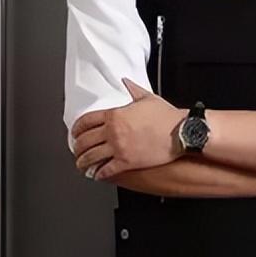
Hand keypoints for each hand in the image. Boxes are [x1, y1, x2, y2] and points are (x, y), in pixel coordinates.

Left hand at [71, 78, 185, 180]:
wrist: (180, 132)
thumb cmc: (166, 117)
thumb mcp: (148, 98)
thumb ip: (133, 90)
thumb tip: (126, 82)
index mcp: (116, 115)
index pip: (86, 121)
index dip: (76, 129)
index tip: (75, 133)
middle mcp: (113, 132)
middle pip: (84, 141)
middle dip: (77, 147)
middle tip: (76, 150)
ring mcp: (118, 148)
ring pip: (91, 157)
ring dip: (83, 162)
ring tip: (82, 164)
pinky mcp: (126, 162)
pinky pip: (105, 170)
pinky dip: (98, 174)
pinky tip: (96, 174)